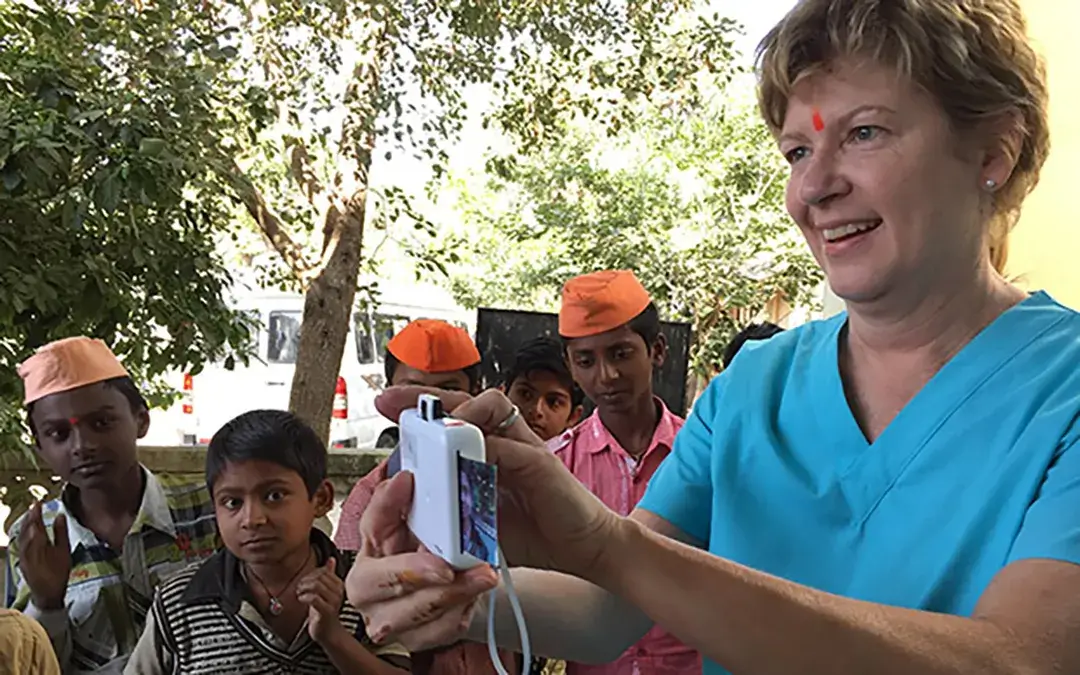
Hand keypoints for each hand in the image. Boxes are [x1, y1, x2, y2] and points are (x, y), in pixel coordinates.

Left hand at [17, 500, 70, 609]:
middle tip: (34, 506)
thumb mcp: (64, 551)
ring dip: (25, 524)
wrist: (46, 593)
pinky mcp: (21, 559)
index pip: (35, 522)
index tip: (38, 502)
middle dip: (29, 516)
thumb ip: (60, 532)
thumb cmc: (58, 572)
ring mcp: (21, 553)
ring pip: (21, 534)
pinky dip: (23, 533)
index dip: (36, 511)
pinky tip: (27, 532)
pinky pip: (20, 541)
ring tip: (30, 516)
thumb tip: (59, 515)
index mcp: (37, 543)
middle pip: (26, 527)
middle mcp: (26, 546)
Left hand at [298, 557, 346, 644]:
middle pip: (319, 577)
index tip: (305, 582)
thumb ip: (329, 574)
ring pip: (316, 586)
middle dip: (305, 581)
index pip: (323, 571)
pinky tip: (301, 600)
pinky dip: (304, 597)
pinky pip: (314, 598)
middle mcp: (338, 592)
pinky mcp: (327, 611)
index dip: (311, 574)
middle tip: (300, 588)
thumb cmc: (325, 611)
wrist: (329, 632)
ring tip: (299, 593)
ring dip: (303, 588)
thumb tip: (331, 559)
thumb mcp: (327, 590)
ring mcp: (334, 601)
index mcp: (339, 585)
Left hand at [346, 387, 619, 649]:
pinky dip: (485, 448)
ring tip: (434, 428)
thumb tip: (408, 509)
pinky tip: (465, 460)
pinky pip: (510, 444)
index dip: (419, 406)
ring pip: (493, 405)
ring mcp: (524, 446)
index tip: (386, 404)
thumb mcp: (477, 521)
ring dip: (461, 413)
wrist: (581, 549)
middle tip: (392, 400)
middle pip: (466, 400)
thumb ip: (450, 508)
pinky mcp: (541, 462)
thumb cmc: (531, 532)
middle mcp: (505, 439)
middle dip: (426, 396)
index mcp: (487, 448)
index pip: (451, 415)